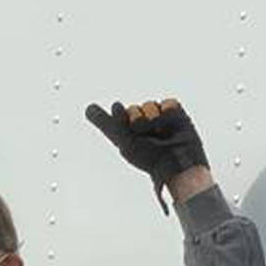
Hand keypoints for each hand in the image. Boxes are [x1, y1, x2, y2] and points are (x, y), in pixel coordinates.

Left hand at [84, 97, 209, 210]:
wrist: (177, 162)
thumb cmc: (148, 157)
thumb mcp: (123, 140)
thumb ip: (105, 123)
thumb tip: (88, 107)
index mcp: (126, 133)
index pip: (117, 113)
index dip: (118, 115)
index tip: (119, 115)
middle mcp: (141, 125)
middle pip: (132, 109)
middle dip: (137, 119)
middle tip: (145, 135)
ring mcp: (158, 118)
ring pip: (149, 105)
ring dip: (153, 118)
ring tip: (160, 134)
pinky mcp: (175, 114)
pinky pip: (168, 103)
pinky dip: (167, 112)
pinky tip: (170, 125)